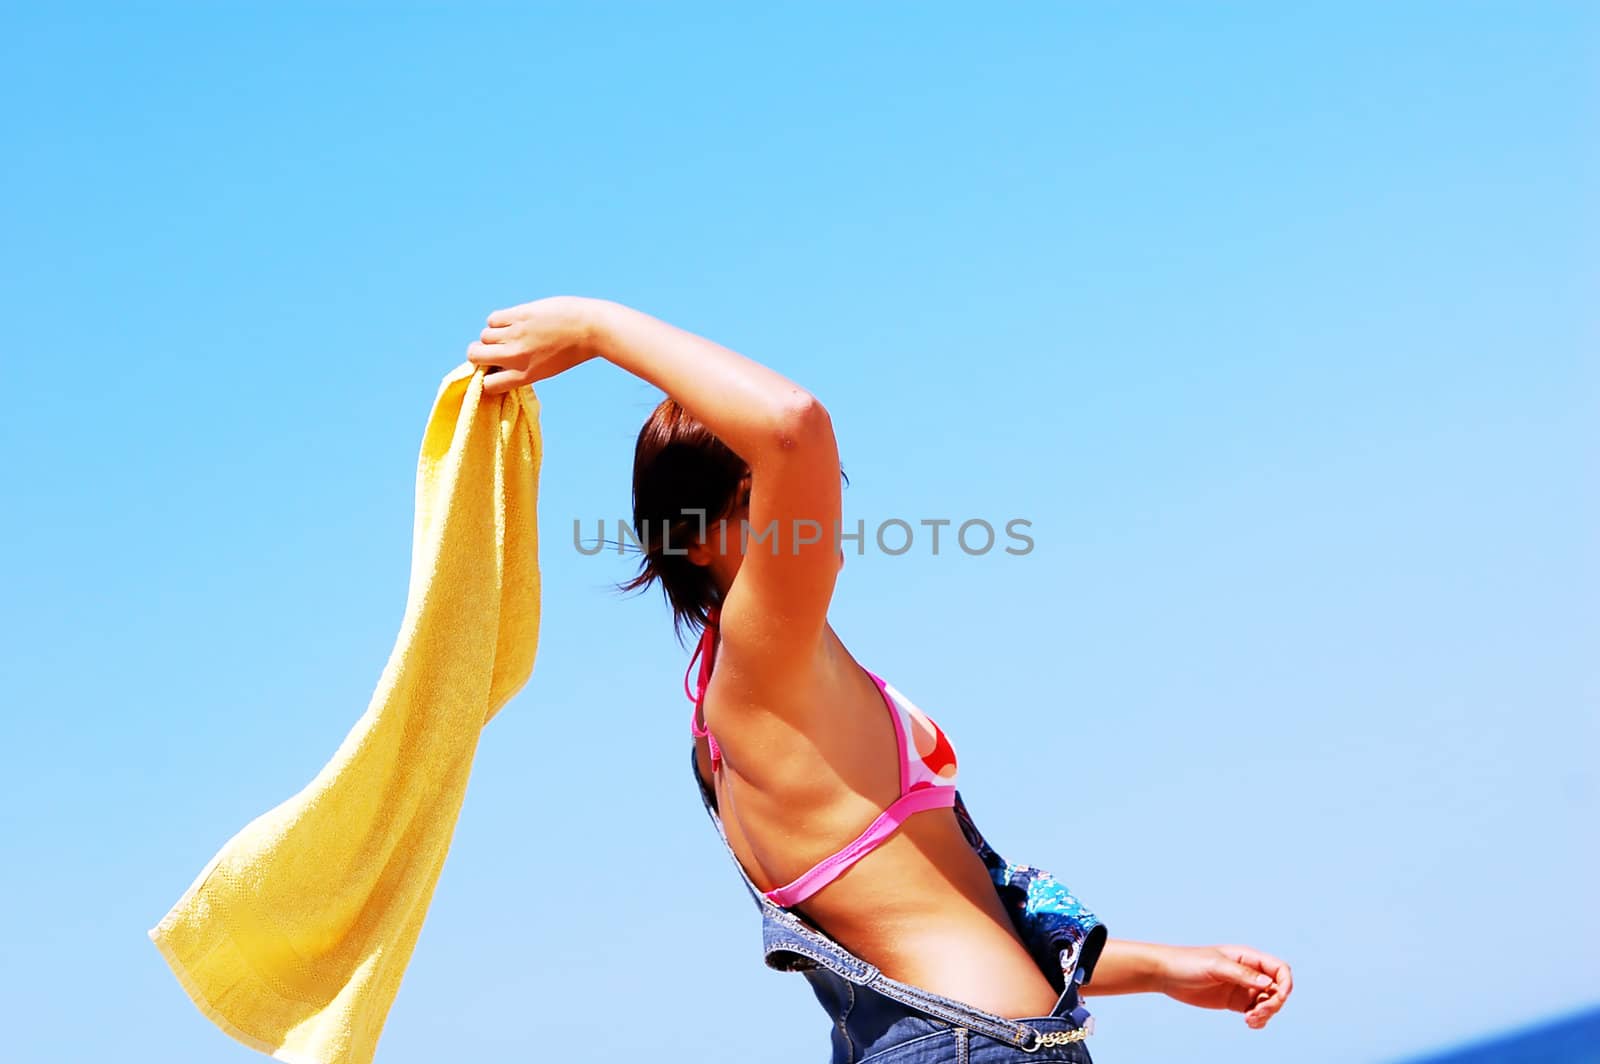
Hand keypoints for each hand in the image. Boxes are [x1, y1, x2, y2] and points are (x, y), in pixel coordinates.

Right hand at [465, 295, 604, 395]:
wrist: (593, 328)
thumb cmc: (574, 349)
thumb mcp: (547, 368)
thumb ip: (524, 367)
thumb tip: (502, 360)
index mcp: (525, 375)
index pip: (489, 385)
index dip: (485, 377)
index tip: (491, 370)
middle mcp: (516, 357)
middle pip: (475, 356)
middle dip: (476, 353)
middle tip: (486, 350)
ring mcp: (516, 335)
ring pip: (484, 336)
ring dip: (492, 335)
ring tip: (509, 333)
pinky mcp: (519, 315)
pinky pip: (493, 319)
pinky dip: (499, 320)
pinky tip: (512, 321)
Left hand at [1154, 944, 1292, 1028]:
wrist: (1167, 974)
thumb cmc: (1188, 963)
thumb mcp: (1215, 966)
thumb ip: (1242, 974)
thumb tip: (1268, 984)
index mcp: (1248, 957)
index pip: (1279, 969)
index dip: (1285, 983)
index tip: (1278, 997)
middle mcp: (1249, 973)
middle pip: (1278, 989)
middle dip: (1274, 1004)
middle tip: (1256, 1013)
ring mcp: (1243, 988)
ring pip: (1269, 1003)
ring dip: (1267, 1014)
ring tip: (1249, 1020)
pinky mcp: (1235, 1003)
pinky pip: (1257, 1013)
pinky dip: (1259, 1020)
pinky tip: (1249, 1023)